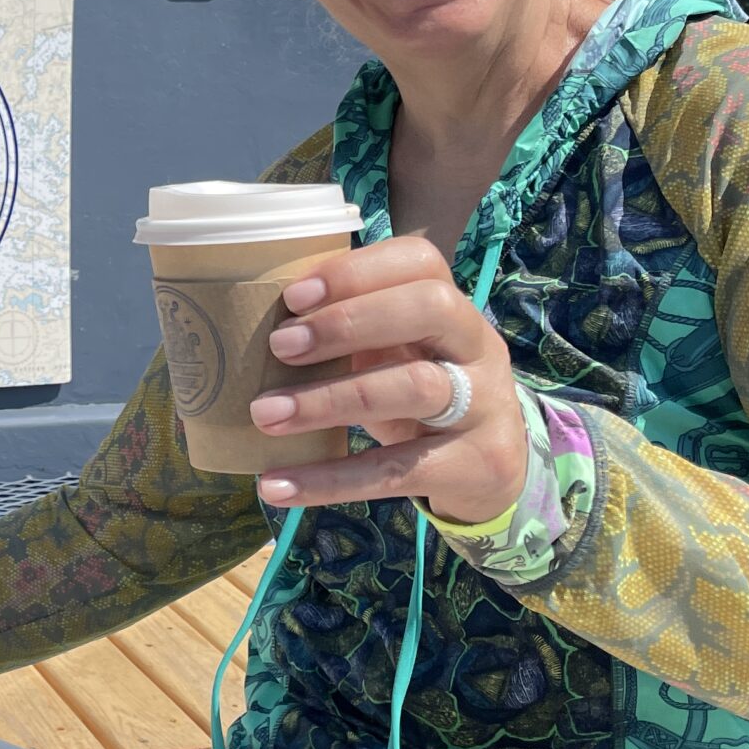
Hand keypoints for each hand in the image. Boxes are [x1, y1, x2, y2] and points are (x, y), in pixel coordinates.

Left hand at [247, 235, 525, 526]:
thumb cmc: (423, 393)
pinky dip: (330, 480)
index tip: (293, 295)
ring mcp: (484, 407)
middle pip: (429, 310)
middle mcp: (477, 347)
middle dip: (348, 323)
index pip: (421, 262)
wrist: (494, 470)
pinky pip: (397, 471)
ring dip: (330, 400)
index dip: (357, 271)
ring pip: (416, 388)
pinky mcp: (474, 466)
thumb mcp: (399, 353)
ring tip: (265, 415)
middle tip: (279, 346)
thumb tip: (254, 320)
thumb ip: (351, 332)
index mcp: (453, 307)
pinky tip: (276, 485)